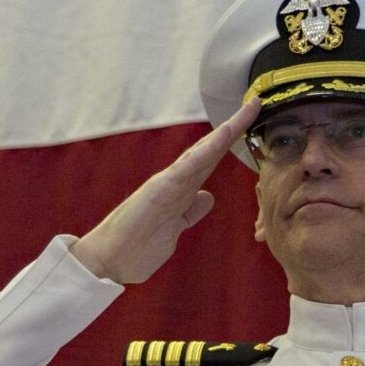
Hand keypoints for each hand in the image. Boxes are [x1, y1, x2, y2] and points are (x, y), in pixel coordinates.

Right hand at [69, 97, 260, 284]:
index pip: (210, 161)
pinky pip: (187, 167)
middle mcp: (176, 181)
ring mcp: (167, 184)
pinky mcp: (159, 191)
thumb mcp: (175, 230)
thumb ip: (191, 212)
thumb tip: (207, 196)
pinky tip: (222, 136)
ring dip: (225, 132)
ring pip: (202, 152)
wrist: (108, 262)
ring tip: (247, 111)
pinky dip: (205, 151)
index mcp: (181, 191)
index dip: (231, 143)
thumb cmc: (136, 249)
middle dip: (234, 127)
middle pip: (211, 149)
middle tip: (256, 103)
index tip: (250, 124)